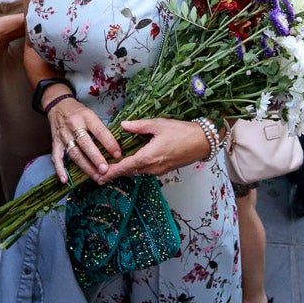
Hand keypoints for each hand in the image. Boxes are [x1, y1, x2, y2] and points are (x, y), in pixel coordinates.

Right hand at [48, 98, 119, 182]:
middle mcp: (73, 125)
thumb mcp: (92, 114)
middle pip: (85, 143)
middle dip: (96, 158)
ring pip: (74, 153)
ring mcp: (63, 135)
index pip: (99, 131)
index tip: (118, 154)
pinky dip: (60, 170)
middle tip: (105, 170)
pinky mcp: (55, 142)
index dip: (109, 143)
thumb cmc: (79, 112)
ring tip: (96, 177)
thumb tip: (116, 147)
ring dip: (85, 167)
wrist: (58, 106)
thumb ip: (101, 129)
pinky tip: (65, 180)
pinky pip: (56, 157)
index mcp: (86, 117)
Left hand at [95, 118, 209, 183]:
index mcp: (149, 157)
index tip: (100, 177)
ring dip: (126, 170)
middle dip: (115, 173)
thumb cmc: (183, 132)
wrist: (203, 142)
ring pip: (138, 172)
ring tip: (113, 168)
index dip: (111, 172)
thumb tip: (123, 125)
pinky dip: (137, 168)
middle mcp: (153, 167)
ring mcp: (159, 170)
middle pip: (130, 172)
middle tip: (100, 175)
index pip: (125, 167)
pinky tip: (132, 162)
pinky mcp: (165, 169)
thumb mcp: (159, 124)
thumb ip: (139, 126)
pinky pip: (147, 170)